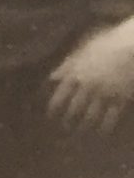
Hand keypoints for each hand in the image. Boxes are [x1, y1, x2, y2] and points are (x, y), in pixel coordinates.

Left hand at [49, 20, 133, 135]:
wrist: (131, 46)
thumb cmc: (106, 43)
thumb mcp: (82, 50)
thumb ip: (67, 65)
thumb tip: (53, 77)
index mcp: (75, 74)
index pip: (60, 96)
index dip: (54, 108)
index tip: (51, 116)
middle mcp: (87, 87)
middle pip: (74, 109)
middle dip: (68, 121)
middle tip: (65, 129)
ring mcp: (104, 94)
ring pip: (91, 115)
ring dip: (84, 126)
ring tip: (81, 134)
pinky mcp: (120, 99)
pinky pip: (111, 117)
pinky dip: (106, 127)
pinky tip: (102, 133)